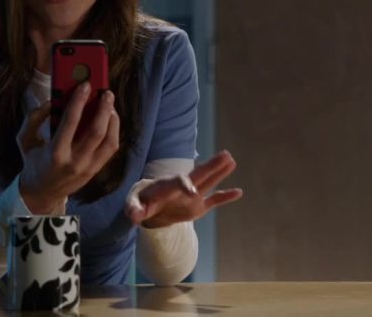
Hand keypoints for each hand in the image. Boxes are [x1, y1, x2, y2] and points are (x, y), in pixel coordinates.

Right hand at [17, 82, 119, 212]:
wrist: (42, 192)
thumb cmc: (33, 160)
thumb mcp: (24, 139)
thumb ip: (34, 117)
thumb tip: (53, 100)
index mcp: (55, 153)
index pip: (70, 122)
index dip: (79, 101)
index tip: (85, 85)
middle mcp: (75, 162)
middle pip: (96, 132)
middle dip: (103, 109)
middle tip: (107, 92)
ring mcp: (89, 168)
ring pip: (110, 141)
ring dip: (112, 120)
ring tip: (109, 104)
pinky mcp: (97, 170)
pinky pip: (111, 148)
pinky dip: (114, 130)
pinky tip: (109, 119)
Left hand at [126, 150, 242, 228]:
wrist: (148, 207)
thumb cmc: (139, 202)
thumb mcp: (132, 205)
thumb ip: (134, 209)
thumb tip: (134, 216)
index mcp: (167, 185)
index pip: (178, 182)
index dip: (184, 186)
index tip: (193, 192)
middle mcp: (183, 188)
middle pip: (199, 174)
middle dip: (211, 166)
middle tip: (225, 155)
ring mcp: (192, 197)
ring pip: (209, 183)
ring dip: (220, 172)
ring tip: (231, 160)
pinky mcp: (197, 207)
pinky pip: (214, 201)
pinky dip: (225, 197)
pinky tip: (239, 192)